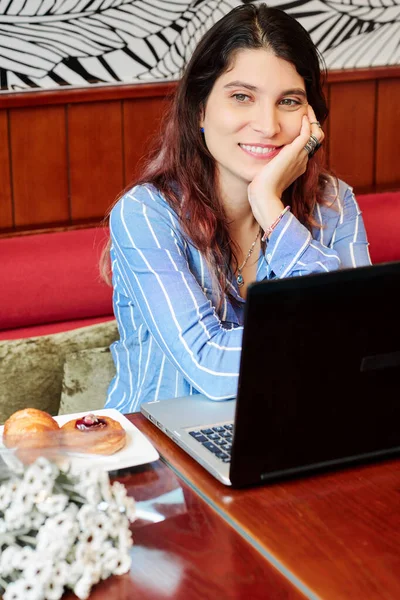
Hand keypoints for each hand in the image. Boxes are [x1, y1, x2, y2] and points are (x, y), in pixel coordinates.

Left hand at [247, 105, 323, 229]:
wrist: (264, 196)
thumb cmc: (261, 189)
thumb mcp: (267, 173)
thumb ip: (269, 164)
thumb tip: (260, 157)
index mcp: (297, 166)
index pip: (307, 146)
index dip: (306, 134)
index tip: (300, 124)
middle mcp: (302, 160)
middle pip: (315, 139)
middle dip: (313, 124)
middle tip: (307, 113)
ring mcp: (300, 156)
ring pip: (316, 135)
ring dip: (313, 120)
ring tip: (308, 110)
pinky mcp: (295, 152)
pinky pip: (308, 133)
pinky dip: (308, 122)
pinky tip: (303, 115)